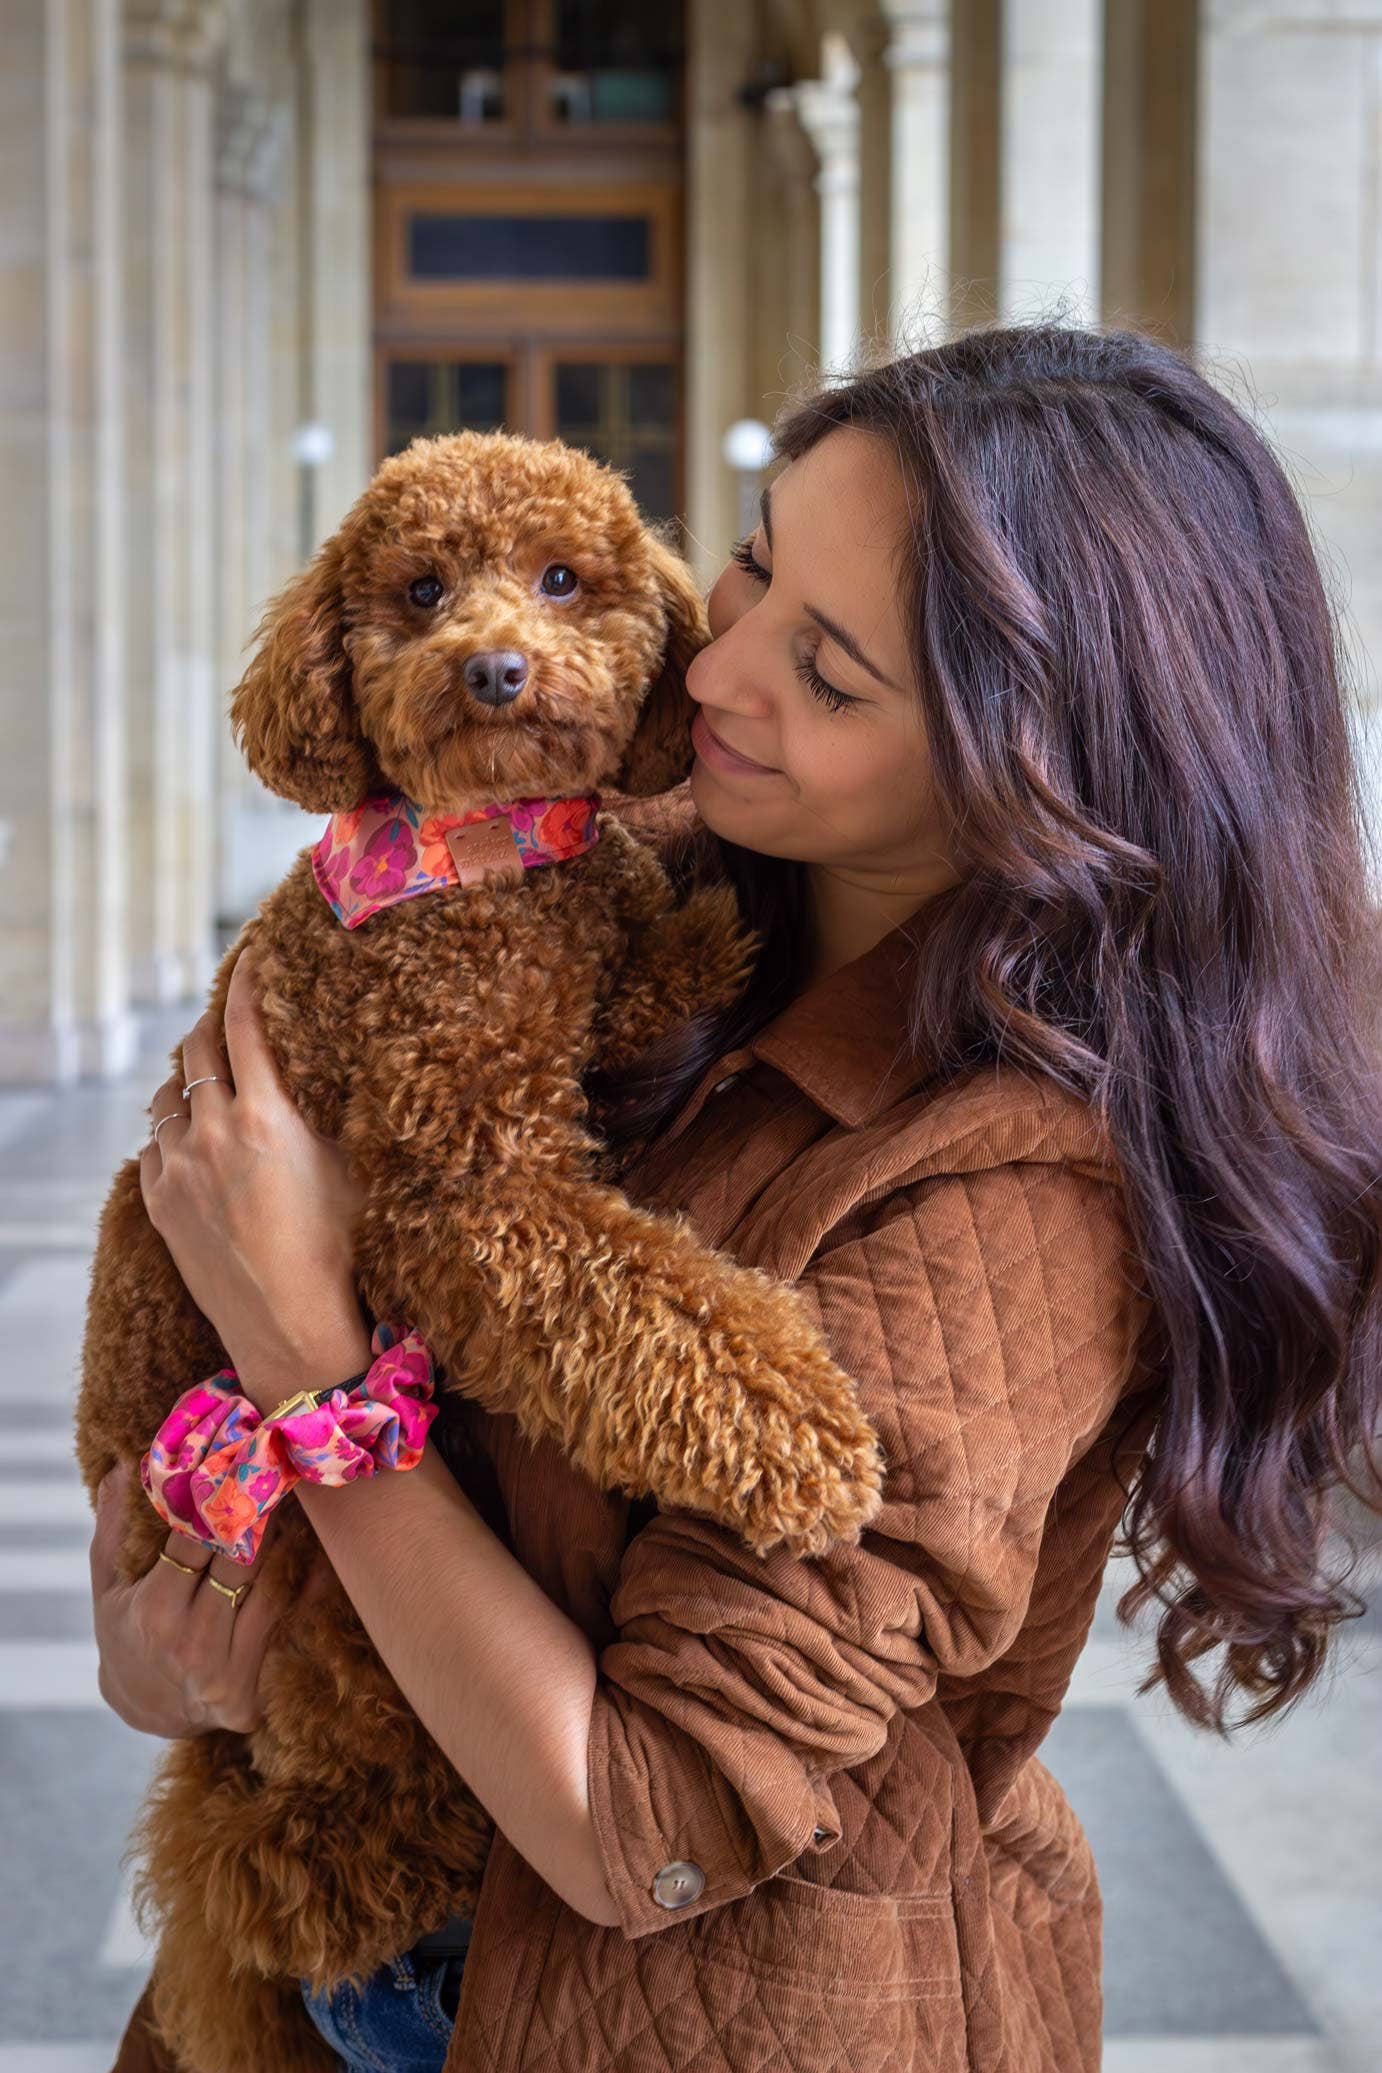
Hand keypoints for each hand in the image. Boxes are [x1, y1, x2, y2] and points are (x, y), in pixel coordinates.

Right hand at [89, 1460, 314, 1736]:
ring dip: (289, 1545)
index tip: (241, 1464)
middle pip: (241, 1562)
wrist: (142, 1710)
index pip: (195, 1543)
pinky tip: (324, 1555)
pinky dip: (307, 1590)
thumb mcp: (107, 1586)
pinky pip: (287, 1628)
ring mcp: (222, 1672)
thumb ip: (111, 1528)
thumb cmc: (124, 1633)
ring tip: (303, 1505)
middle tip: (283, 1473)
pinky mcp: (246, 1698)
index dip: (218, 1502)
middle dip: (261, 1515)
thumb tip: (120, 1468)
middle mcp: (190, 1642)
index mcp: (154, 1610)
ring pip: (271, 1590)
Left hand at [139, 950, 370, 1410]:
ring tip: (208, 1077)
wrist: (290, 1325)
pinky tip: (193, 1135)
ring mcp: (180, 1168)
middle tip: (230, 1013)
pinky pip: (157, 1144)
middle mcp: (215, 1133)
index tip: (253, 956)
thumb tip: (342, 1067)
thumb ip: (334, 1113)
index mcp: (268, 1116)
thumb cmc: (340, 1250)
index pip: (246, 1025)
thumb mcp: (352, 1168)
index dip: (248, 982)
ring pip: (168, 1096)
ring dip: (188, 1077)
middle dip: (213, 1023)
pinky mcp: (161, 1202)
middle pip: (198, 1050)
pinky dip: (173, 1128)